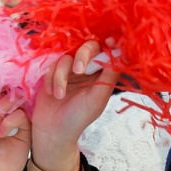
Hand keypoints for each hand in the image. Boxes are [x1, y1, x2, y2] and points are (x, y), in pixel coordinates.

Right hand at [31, 41, 121, 170]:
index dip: (110, 46)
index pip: (108, 54)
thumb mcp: (97, 98)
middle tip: (78, 70)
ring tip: (59, 95)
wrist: (52, 130)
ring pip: (67, 57)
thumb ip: (108, 77)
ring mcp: (70, 71)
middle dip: (83, 55)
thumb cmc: (78, 117)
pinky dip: (51, 79)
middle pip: (89, 47)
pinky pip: (52, 65)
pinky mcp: (53, 73)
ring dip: (61, 76)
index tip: (110, 41)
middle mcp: (88, 70)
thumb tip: (118, 55)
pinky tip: (51, 93)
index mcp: (102, 76)